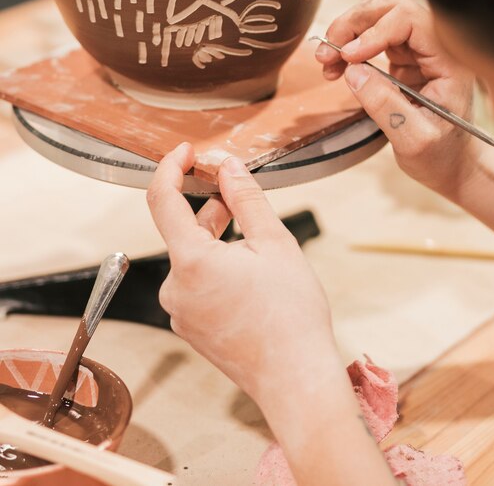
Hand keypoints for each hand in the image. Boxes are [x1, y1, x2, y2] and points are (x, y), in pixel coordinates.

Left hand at [147, 143, 337, 403]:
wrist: (294, 379)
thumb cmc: (290, 315)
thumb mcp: (274, 243)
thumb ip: (246, 198)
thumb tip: (227, 166)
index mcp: (191, 261)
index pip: (162, 199)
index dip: (171, 167)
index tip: (186, 152)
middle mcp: (174, 287)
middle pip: (183, 230)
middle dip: (210, 208)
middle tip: (239, 194)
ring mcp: (179, 310)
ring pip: (191, 257)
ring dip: (216, 240)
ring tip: (254, 241)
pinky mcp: (189, 326)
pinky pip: (194, 283)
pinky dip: (214, 268)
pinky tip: (247, 275)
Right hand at [315, 0, 476, 199]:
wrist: (449, 165)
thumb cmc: (440, 155)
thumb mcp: (413, 139)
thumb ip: (385, 105)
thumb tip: (353, 72)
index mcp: (449, 62)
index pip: (412, 22)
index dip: (376, 32)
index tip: (348, 57)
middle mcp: (436, 48)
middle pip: (393, 9)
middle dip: (355, 23)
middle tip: (327, 51)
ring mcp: (419, 51)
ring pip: (380, 18)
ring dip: (347, 32)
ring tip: (325, 60)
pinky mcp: (404, 59)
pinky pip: (372, 38)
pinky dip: (349, 46)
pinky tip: (336, 66)